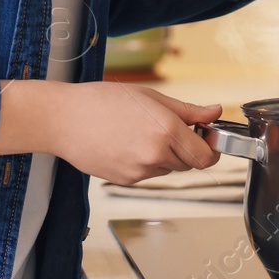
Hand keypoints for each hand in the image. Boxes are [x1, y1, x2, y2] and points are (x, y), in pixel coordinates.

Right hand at [0, 80, 220, 184]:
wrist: (64, 119)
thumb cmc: (103, 101)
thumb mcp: (151, 97)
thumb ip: (188, 110)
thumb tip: (214, 112)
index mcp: (166, 130)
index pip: (205, 156)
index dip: (211, 149)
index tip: (208, 139)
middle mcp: (155, 154)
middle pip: (189, 163)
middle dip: (186, 148)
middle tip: (171, 128)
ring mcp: (139, 171)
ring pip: (167, 169)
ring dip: (164, 155)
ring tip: (141, 132)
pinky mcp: (126, 181)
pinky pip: (147, 174)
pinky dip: (145, 162)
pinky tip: (127, 143)